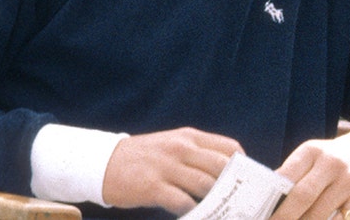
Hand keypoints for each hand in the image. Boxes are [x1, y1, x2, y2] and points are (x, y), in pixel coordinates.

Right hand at [102, 127, 242, 214]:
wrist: (104, 162)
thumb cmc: (145, 156)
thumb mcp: (173, 144)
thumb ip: (198, 152)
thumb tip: (226, 169)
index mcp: (189, 137)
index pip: (229, 147)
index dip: (242, 164)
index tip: (245, 179)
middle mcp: (181, 149)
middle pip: (220, 166)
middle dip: (232, 184)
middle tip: (238, 199)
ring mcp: (167, 167)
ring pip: (204, 184)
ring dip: (214, 199)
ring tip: (220, 209)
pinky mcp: (153, 187)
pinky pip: (181, 201)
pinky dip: (192, 211)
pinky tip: (195, 215)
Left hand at [270, 137, 349, 219]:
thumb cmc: (331, 163)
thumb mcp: (312, 159)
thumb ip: (291, 177)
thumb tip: (264, 204)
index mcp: (312, 151)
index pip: (285, 176)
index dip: (269, 200)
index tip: (259, 215)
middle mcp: (333, 163)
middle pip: (302, 197)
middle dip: (283, 218)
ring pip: (320, 215)